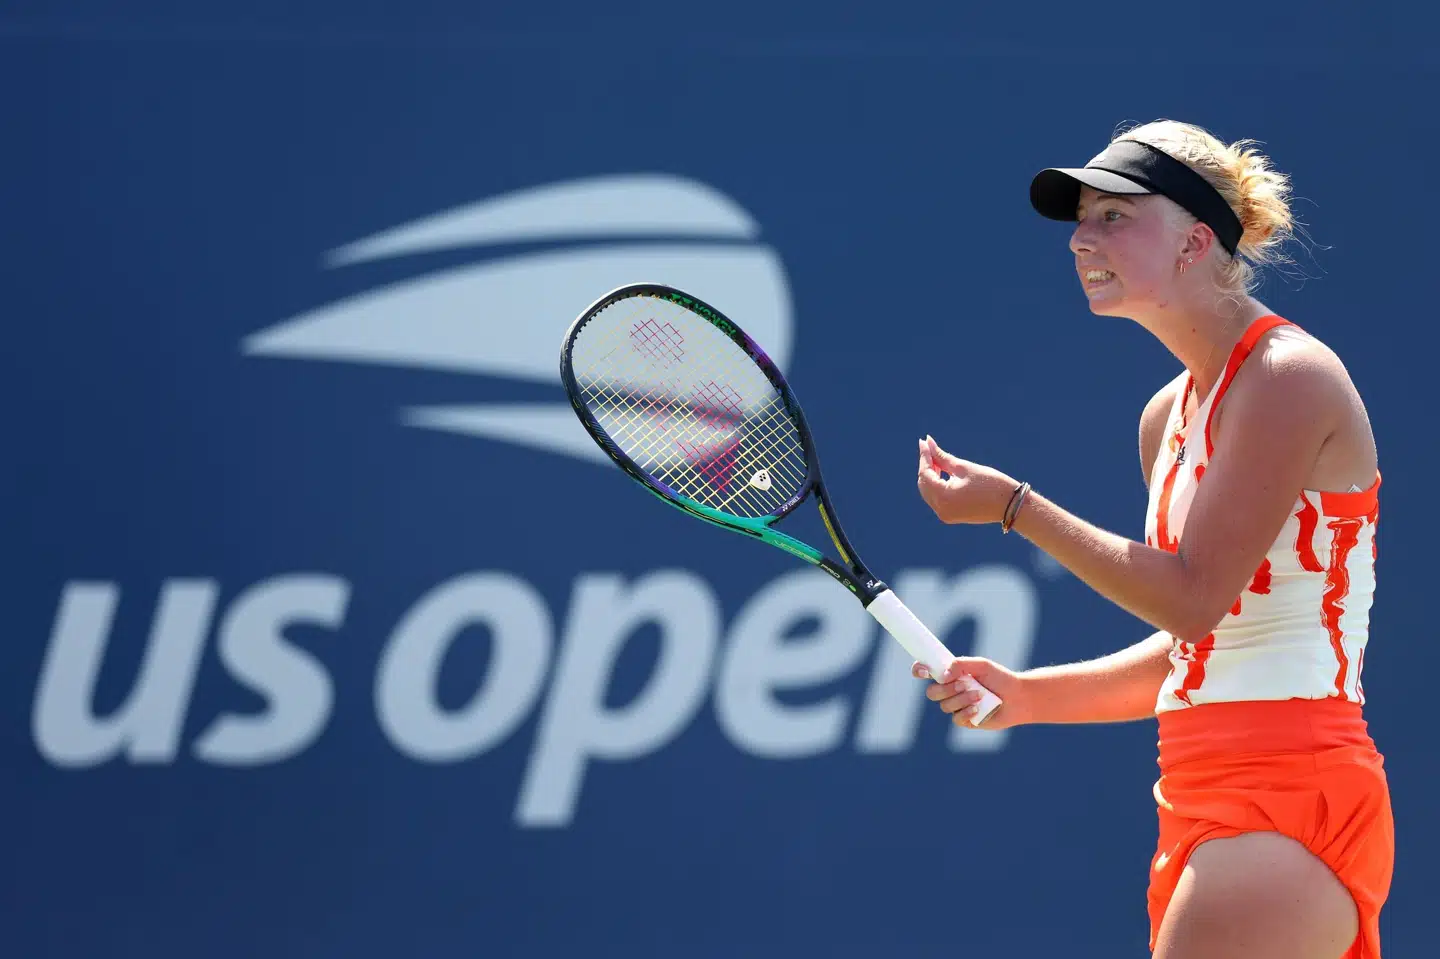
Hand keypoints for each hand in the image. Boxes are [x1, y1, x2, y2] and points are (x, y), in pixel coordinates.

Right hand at [912, 656, 1029, 729]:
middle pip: (932, 693)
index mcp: (950, 674)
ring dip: (961, 699)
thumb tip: (944, 672)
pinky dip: (966, 712)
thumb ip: (962, 665)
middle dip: (946, 689)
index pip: (927, 672)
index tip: (923, 670)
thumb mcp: (982, 666)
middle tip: (964, 683)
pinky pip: (956, 719)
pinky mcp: (965, 720)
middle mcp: (950, 691)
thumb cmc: (1000, 678)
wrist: (1018, 698)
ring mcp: (956, 706)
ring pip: (944, 706)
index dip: (919, 670)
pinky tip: (978, 708)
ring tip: (980, 695)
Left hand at [915, 435, 1017, 525]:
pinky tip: (941, 473)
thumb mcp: (963, 467)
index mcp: (943, 497)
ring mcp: (945, 515)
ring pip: (929, 492)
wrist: (1010, 505)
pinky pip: (936, 499)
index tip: (924, 441)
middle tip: (930, 448)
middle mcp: (940, 509)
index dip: (924, 456)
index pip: (925, 473)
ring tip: (937, 458)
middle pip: (924, 483)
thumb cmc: (990, 483)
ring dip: (930, 475)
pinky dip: (936, 485)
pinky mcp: (950, 516)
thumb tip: (926, 442)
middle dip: (926, 465)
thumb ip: (942, 457)